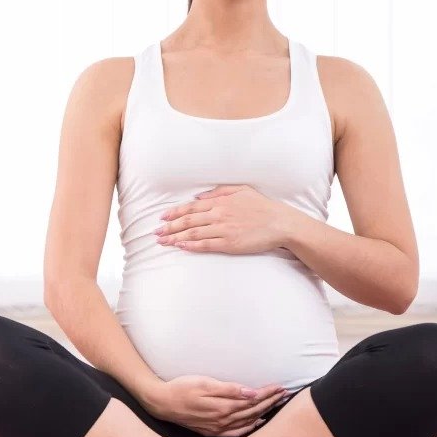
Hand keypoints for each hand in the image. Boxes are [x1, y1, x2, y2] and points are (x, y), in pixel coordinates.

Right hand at [143, 375, 288, 436]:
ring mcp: (217, 427)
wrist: (161, 403)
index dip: (268, 393)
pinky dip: (249, 427)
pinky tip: (256, 423)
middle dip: (270, 402)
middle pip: (253, 411)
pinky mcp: (211, 431)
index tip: (281, 387)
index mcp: (223, 406)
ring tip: (276, 405)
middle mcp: (223, 420)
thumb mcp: (204, 383)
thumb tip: (251, 393)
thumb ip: (229, 389)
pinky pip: (235, 432)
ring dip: (263, 413)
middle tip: (285, 394)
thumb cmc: (182, 388)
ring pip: (247, 421)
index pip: (253, 400)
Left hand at [154, 184, 292, 254]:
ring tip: (164, 242)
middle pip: (188, 220)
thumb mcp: (241, 190)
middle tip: (156, 233)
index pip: (192, 206)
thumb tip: (199, 195)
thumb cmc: (262, 206)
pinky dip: (191, 246)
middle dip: (170, 227)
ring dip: (176, 237)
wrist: (280, 223)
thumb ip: (219, 191)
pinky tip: (181, 247)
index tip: (163, 217)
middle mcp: (219, 215)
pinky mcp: (229, 243)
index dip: (175, 212)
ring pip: (193, 233)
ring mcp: (223, 230)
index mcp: (221, 201)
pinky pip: (205, 245)